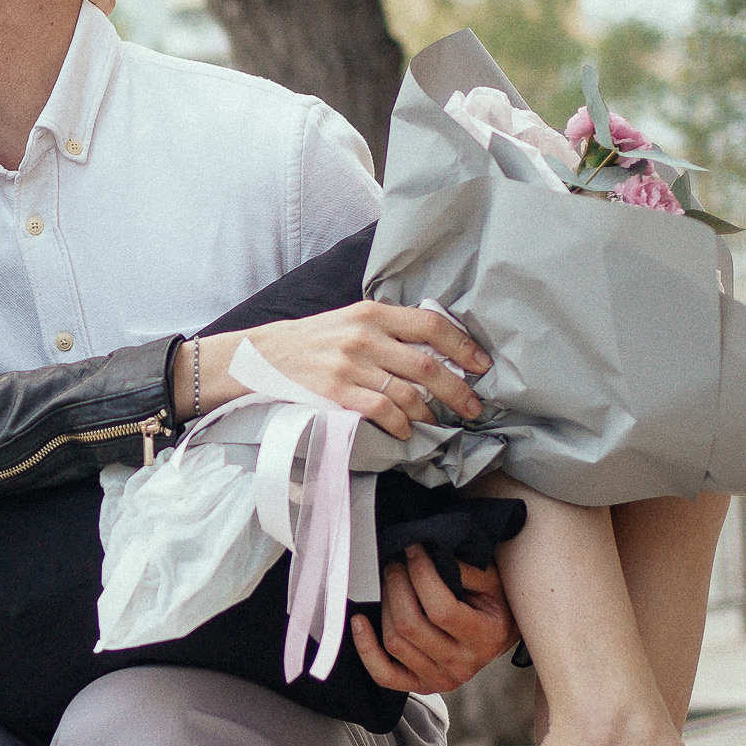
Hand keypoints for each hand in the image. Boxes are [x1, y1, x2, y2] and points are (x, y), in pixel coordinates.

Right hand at [193, 301, 490, 439]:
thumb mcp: (351, 320)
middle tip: (474, 406)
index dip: (463, 346)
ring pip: (408, 392)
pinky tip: (407, 432)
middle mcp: (364, 336)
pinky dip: (400, 424)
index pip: (431, 325)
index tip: (482, 365)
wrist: (262, 355)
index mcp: (373, 313)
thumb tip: (437, 348)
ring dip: (431, 413)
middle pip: (427, 364)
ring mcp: (349, 364)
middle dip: (458, 389)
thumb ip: (389, 329)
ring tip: (441, 423)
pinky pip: (381, 410)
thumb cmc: (314, 340)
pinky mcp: (335, 391)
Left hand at [350, 553, 515, 694]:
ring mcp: (440, 679)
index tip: (413, 551)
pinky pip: (383, 673)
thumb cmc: (494, 605)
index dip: (421, 576)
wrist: (498, 638)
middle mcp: (462, 663)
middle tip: (397, 564)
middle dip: (398, 585)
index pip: (441, 609)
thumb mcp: (492, 582)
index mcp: (485, 637)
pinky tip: (360, 622)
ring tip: (390, 583)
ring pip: (395, 642)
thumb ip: (465, 569)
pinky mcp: (420, 686)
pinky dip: (366, 648)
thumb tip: (428, 555)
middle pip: (411, 625)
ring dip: (385, 605)